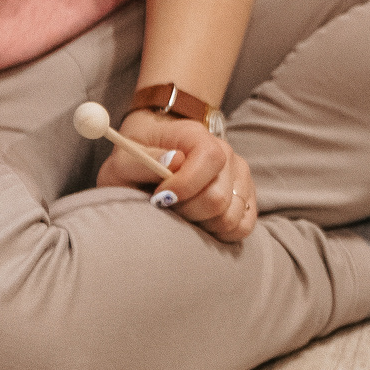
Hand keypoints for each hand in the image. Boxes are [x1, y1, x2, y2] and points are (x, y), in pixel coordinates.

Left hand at [104, 108, 257, 242]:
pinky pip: (243, 226)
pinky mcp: (245, 198)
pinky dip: (220, 233)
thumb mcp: (125, 158)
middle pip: (218, 197)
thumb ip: (144, 161)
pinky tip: (200, 223)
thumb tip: (174, 161)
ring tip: (182, 213)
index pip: (210, 158)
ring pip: (230, 217)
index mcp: (198, 137)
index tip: (160, 198)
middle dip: (187, 211)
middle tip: (167, 207)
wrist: (154, 154)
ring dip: (202, 224)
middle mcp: (227, 154)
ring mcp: (240, 177)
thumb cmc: (137, 158)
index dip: (186, 185)